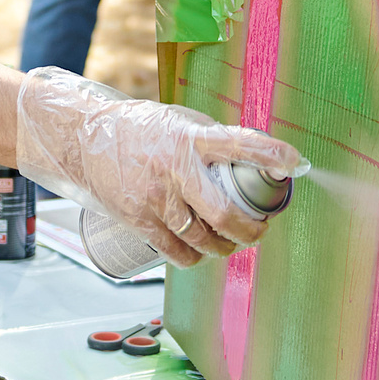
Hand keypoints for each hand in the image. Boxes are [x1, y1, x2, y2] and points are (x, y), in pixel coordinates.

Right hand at [14, 67, 307, 268]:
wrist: (83, 139)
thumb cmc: (138, 128)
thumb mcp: (179, 121)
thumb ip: (211, 140)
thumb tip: (253, 158)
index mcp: (189, 138)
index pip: (239, 144)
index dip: (271, 154)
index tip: (295, 163)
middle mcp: (175, 168)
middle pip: (224, 213)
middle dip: (250, 230)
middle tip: (259, 231)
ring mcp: (156, 198)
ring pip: (203, 239)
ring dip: (225, 247)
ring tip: (231, 242)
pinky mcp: (139, 220)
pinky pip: (177, 252)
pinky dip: (196, 258)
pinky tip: (201, 252)